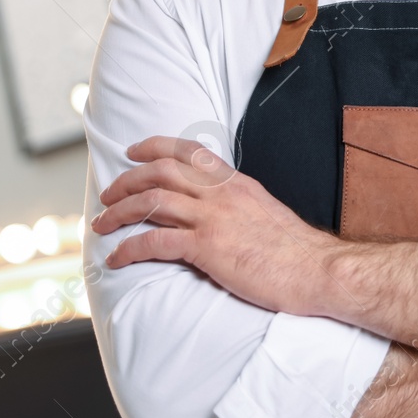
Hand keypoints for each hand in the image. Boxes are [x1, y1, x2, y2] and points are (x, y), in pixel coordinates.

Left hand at [91, 136, 335, 315]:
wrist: (315, 269)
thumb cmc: (295, 250)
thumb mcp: (264, 210)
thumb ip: (238, 203)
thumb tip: (219, 210)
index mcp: (235, 182)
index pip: (187, 151)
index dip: (154, 147)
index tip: (133, 152)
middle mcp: (220, 193)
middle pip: (160, 172)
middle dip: (126, 181)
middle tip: (108, 196)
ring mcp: (213, 219)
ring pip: (152, 202)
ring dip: (119, 213)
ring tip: (102, 225)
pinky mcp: (207, 248)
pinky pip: (155, 243)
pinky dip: (129, 249)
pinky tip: (117, 259)